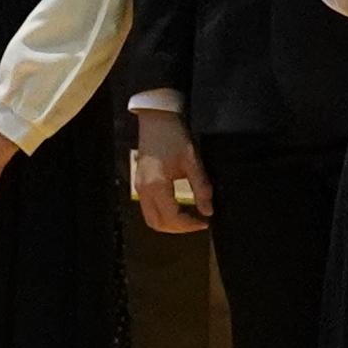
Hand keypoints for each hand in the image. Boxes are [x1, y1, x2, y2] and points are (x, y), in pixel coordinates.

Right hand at [129, 102, 213, 233]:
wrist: (156, 119)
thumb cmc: (174, 136)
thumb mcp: (192, 161)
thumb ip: (201, 188)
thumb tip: (208, 210)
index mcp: (157, 186)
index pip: (173, 218)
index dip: (190, 225)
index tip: (206, 222)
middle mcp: (144, 190)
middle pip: (158, 224)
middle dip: (179, 229)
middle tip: (197, 223)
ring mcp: (139, 188)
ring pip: (151, 219)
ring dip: (170, 224)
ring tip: (189, 218)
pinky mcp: (140, 184)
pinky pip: (149, 209)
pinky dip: (163, 214)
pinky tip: (178, 208)